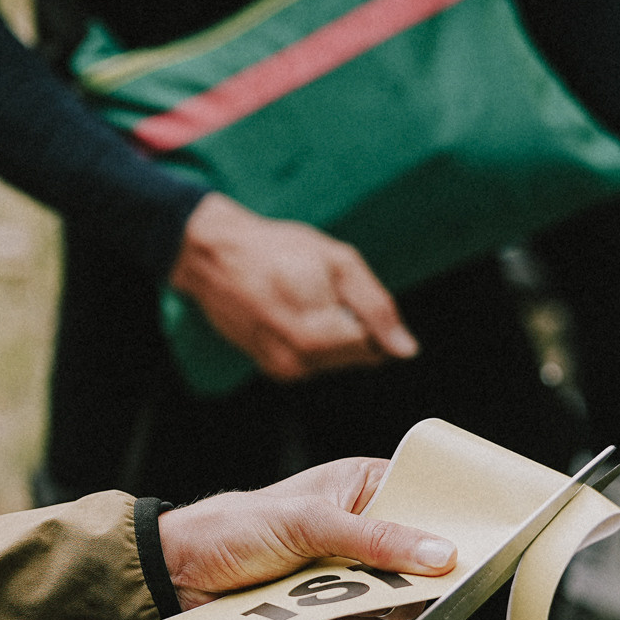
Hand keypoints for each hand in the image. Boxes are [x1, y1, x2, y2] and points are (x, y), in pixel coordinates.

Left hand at [158, 458, 455, 619]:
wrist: (180, 577)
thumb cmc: (236, 527)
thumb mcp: (308, 524)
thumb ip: (376, 539)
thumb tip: (439, 552)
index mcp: (365, 488)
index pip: (429, 498)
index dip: (458, 518)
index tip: (490, 536)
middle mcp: (366, 533)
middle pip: (423, 557)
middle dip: (424, 572)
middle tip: (432, 580)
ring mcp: (354, 577)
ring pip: (400, 598)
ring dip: (384, 604)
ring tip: (349, 593)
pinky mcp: (337, 617)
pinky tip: (326, 614)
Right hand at [170, 193, 417, 382]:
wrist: (214, 256)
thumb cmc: (277, 250)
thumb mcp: (339, 262)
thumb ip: (377, 308)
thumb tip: (406, 350)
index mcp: (321, 336)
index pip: (375, 347)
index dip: (366, 314)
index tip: (338, 290)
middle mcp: (300, 363)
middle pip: (356, 357)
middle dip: (349, 326)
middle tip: (319, 292)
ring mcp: (281, 369)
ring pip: (334, 360)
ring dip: (329, 332)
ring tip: (300, 299)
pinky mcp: (269, 368)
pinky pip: (311, 360)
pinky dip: (309, 338)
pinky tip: (288, 311)